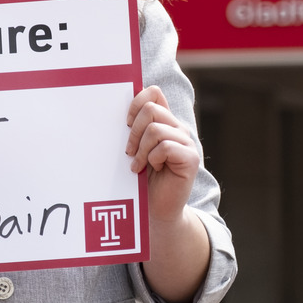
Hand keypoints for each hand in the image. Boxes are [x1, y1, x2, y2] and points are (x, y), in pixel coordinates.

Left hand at [125, 85, 199, 223]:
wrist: (156, 210)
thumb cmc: (142, 181)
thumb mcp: (135, 150)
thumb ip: (133, 130)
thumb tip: (112, 110)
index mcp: (165, 122)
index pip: (154, 93)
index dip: (136, 102)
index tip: (125, 123)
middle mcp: (177, 128)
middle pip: (151, 109)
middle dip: (133, 131)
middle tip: (129, 151)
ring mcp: (186, 143)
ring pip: (155, 129)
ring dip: (141, 149)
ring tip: (138, 165)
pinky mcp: (191, 159)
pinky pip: (165, 147)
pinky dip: (152, 159)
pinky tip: (153, 170)